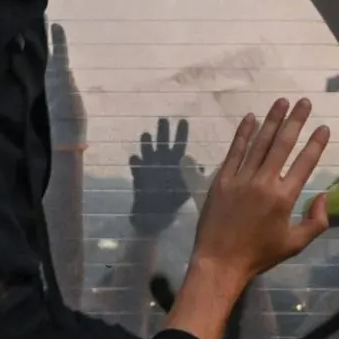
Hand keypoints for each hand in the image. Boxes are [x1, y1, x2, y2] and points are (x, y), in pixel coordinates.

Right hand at [128, 117, 201, 237]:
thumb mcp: (187, 189)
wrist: (155, 219)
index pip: (180, 144)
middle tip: (163, 119)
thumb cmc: (172, 202)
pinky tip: (134, 158)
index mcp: (176, 164)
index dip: (181, 133)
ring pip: (148, 153)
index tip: (183, 120)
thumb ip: (194, 177)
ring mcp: (149, 170)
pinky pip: (136, 170)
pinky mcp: (138, 179)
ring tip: (146, 135)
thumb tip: (204, 166)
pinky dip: (136, 164)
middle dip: (163, 132)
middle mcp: (162, 163)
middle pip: (163, 144)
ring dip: (147, 145)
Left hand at [190, 98, 332, 285]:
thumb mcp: (295, 244)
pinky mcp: (222, 179)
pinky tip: (251, 118)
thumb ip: (316, 221)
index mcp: (284, 197)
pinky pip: (234, 151)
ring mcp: (240, 178)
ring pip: (259, 143)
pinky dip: (243, 134)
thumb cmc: (260, 254)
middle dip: (295, 121)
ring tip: (282, 101)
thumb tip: (325, 196)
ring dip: (271, 120)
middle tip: (305, 102)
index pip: (304, 163)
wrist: (220, 261)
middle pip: (283, 144)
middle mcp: (264, 182)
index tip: (324, 127)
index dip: (316, 144)